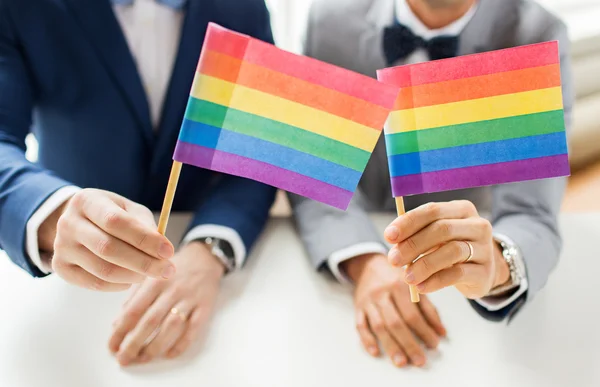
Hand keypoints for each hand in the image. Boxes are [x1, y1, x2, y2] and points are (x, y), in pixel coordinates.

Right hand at [44, 189, 174, 291]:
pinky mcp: (61, 268)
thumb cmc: (112, 215)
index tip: (169, 251)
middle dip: (144, 262)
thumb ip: (145, 225)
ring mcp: (61, 247)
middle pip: (108, 249)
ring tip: (152, 273)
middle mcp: (68, 223)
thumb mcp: (130, 210)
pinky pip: (95, 284)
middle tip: (168, 269)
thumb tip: (162, 251)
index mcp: (86, 201)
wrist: (79, 223)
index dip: (144, 239)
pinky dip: (120, 285)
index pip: (116, 222)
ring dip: (134, 276)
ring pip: (103, 270)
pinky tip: (132, 278)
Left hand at [108, 241, 224, 365]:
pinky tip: (169, 354)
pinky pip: (194, 329)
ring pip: (171, 327)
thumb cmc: (172, 269)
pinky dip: (182, 344)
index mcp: (154, 281)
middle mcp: (172, 290)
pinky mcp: (205, 306)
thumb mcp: (150, 276)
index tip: (111, 347)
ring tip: (143, 359)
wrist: (204, 258)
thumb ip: (133, 297)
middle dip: (134, 343)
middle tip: (123, 359)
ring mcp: (189, 299)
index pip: (133, 310)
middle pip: (150, 321)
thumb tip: (117, 324)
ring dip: (155, 346)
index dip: (120, 331)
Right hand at [342, 254, 445, 367]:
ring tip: (401, 362)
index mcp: (399, 286)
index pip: (412, 313)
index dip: (424, 331)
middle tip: (420, 360)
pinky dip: (367, 340)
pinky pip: (360, 325)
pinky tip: (375, 352)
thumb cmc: (395, 277)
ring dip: (390, 346)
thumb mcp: (414, 285)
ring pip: (379, 326)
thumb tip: (441, 332)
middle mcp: (382, 293)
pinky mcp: (358, 307)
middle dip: (409, 344)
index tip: (434, 345)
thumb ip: (428, 308)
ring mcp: (368, 301)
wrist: (369, 265)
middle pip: (396, 322)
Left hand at [384, 201, 509, 298]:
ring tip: (407, 277)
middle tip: (393, 259)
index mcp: (462, 209)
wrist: (481, 271)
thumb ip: (415, 234)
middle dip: (413, 245)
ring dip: (424, 265)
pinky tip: (420, 287)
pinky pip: (458, 274)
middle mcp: (477, 225)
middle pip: (442, 229)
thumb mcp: (434, 237)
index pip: (432, 210)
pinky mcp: (485, 271)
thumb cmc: (449, 248)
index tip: (389, 236)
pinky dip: (435, 281)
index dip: (409, 222)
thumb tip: (393, 239)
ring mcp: (484, 248)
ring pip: (452, 251)